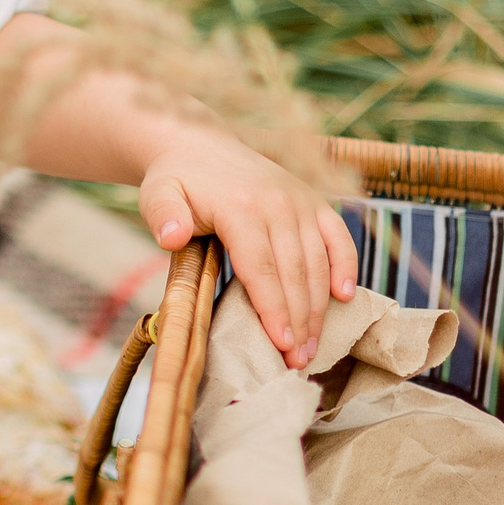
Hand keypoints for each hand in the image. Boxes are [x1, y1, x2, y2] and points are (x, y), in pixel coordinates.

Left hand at [138, 128, 356, 370]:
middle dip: (299, 320)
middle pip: (294, 272)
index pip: (261, 267)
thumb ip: (163, 215)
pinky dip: (347, 265)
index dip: (273, 308)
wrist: (200, 142)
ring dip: (320, 307)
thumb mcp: (157, 194)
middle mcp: (278, 203)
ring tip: (314, 347)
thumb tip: (171, 236)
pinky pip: (338, 236)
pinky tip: (346, 297)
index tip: (282, 344)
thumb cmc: (176, 179)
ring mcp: (300, 202)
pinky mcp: (314, 201)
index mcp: (240, 207)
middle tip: (299, 362)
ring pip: (318, 262)